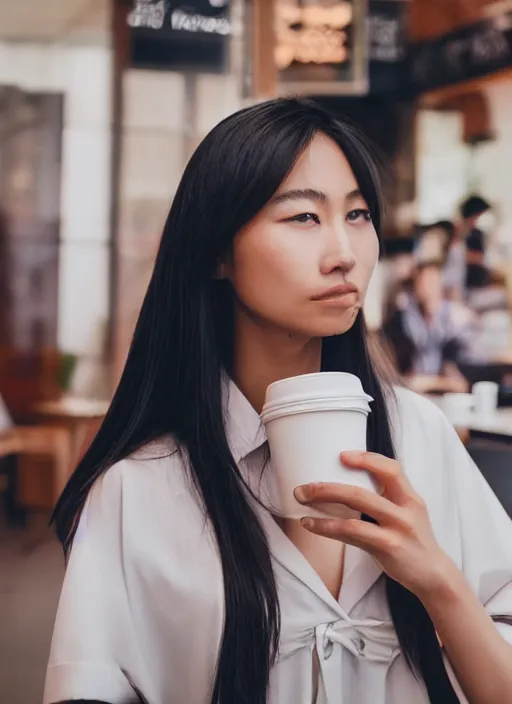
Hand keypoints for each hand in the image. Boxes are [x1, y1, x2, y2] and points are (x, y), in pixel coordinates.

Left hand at [294, 451, 455, 598]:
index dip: (366, 459)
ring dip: (323, 504)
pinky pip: (352, 533)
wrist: (434, 575)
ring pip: (355, 510)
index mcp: (410, 497)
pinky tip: (311, 524)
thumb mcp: (406, 513)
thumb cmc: (412, 541)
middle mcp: (406, 509)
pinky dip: (327, 527)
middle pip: (361, 490)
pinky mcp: (389, 547)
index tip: (341, 455)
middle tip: (303, 487)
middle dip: (327, 487)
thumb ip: (385, 498)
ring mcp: (398, 528)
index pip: (391, 468)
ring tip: (301, 501)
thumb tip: (346, 485)